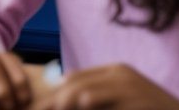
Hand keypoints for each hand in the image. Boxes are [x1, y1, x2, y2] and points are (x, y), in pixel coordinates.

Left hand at [33, 64, 178, 109]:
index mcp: (115, 71)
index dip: (56, 93)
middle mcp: (120, 74)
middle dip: (56, 101)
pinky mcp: (135, 100)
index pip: (74, 78)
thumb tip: (63, 100)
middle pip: (74, 84)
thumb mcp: (122, 100)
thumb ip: (98, 97)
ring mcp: (129, 86)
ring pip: (83, 94)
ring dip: (67, 105)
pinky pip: (94, 102)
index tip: (43, 107)